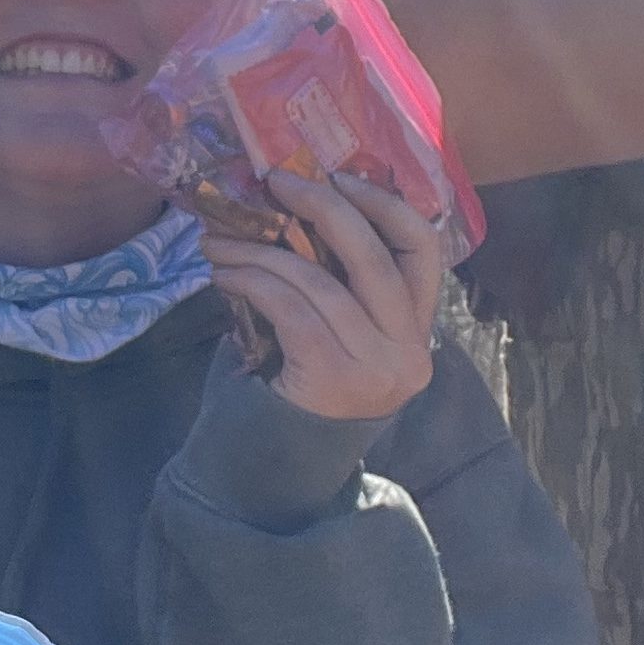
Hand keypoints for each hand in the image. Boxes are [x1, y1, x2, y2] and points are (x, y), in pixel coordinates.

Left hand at [203, 172, 451, 424]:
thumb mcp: (330, 331)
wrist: (271, 469)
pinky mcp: (336, 381)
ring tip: (219, 239)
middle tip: (275, 182)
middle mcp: (410, 351)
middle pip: (375, 257)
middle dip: (322, 207)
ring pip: (321, 282)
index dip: (385, 204)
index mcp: (417, 331)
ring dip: (262, 250)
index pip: (424, 250)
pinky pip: (292, 309)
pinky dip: (252, 282)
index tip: (339, 175)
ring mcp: (378, 369)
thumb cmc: (297, 390)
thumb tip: (288, 206)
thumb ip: (332, 281)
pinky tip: (223, 273)